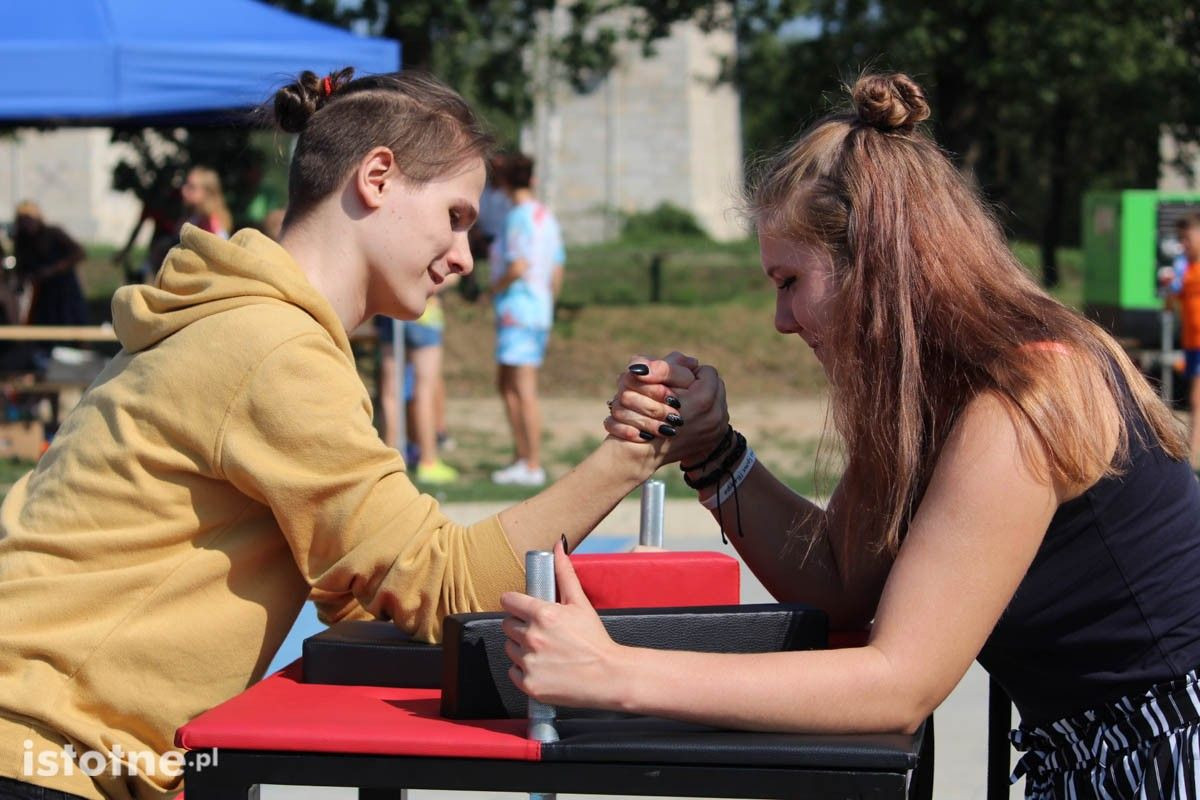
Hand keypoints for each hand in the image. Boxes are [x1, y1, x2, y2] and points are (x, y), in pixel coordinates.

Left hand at [500, 541, 624, 709]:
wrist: (608, 677)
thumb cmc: (596, 640)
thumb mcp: (580, 603)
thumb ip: (564, 573)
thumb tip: (557, 546)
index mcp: (542, 614)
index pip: (508, 601)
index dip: (515, 603)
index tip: (521, 607)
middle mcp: (532, 637)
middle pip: (507, 625)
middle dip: (521, 626)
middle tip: (541, 631)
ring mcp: (529, 662)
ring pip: (509, 648)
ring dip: (521, 648)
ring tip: (545, 650)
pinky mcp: (529, 684)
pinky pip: (514, 672)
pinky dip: (525, 670)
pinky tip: (544, 667)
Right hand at [605, 353, 729, 466]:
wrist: (643, 452)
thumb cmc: (641, 415)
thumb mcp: (651, 383)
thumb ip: (671, 365)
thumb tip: (693, 361)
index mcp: (703, 400)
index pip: (706, 371)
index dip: (689, 372)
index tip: (677, 378)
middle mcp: (715, 416)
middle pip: (715, 385)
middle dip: (699, 384)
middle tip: (683, 387)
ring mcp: (716, 429)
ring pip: (717, 398)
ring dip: (702, 396)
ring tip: (686, 400)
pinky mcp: (713, 437)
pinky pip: (715, 413)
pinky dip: (703, 410)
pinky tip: (688, 413)